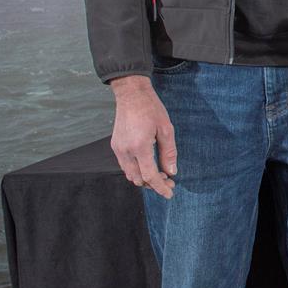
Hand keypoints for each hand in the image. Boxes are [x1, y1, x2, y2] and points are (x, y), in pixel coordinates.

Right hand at [109, 75, 176, 197]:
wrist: (131, 94)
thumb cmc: (151, 108)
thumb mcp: (166, 129)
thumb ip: (169, 153)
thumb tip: (172, 172)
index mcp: (140, 146)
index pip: (150, 176)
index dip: (161, 188)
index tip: (170, 194)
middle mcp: (126, 150)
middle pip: (139, 179)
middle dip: (154, 184)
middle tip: (168, 180)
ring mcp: (118, 149)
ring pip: (130, 174)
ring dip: (144, 178)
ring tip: (159, 173)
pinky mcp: (115, 146)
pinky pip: (125, 165)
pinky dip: (136, 170)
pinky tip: (148, 164)